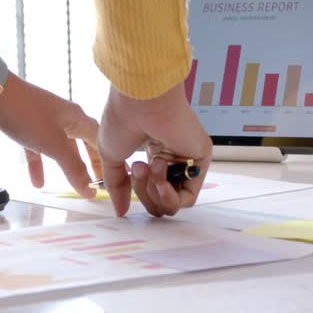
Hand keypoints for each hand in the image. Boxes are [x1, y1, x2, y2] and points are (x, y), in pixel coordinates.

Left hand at [0, 75, 101, 196]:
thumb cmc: (25, 113)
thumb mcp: (54, 144)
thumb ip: (73, 168)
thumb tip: (89, 190)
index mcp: (77, 118)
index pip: (101, 141)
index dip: (109, 160)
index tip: (113, 179)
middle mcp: (64, 118)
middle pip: (84, 144)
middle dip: (90, 163)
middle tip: (97, 183)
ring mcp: (45, 121)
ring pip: (61, 148)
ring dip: (66, 167)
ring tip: (73, 186)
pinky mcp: (26, 126)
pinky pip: (38, 149)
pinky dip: (39, 165)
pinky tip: (37, 182)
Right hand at [98, 84, 211, 216]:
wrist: (139, 100)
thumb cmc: (122, 118)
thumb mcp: (112, 157)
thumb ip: (117, 186)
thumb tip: (120, 211)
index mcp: (153, 152)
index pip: (150, 189)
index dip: (138, 193)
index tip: (127, 178)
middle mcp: (173, 157)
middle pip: (160, 200)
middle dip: (143, 193)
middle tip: (137, 168)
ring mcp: (188, 159)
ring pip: (173, 203)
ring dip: (154, 193)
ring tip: (147, 166)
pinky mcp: (200, 160)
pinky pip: (187, 198)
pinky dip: (169, 196)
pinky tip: (160, 178)